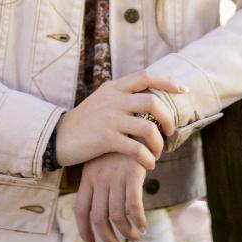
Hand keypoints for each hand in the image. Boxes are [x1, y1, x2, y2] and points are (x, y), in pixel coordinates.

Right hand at [55, 69, 186, 168]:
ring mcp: (110, 118)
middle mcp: (114, 99)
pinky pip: (136, 149)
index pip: (146, 76)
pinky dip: (147, 158)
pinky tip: (147, 164)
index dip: (168, 81)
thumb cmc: (85, 121)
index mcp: (114, 87)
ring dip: (158, 143)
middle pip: (153, 102)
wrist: (58, 137)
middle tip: (169, 132)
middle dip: (167, 118)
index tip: (183, 89)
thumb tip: (148, 94)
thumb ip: (122, 96)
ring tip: (156, 153)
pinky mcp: (106, 139)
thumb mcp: (102, 100)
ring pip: (148, 128)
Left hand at [74, 151, 147, 241]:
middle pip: (98, 218)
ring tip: (134, 239)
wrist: (132, 121)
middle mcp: (99, 178)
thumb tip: (99, 211)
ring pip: (117, 216)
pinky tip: (143, 226)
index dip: (84, 231)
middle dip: (107, 238)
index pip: (81, 210)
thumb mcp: (99, 159)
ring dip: (126, 233)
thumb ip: (97, 181)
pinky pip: (134, 206)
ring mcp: (115, 176)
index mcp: (87, 176)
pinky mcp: (132, 174)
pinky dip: (138, 221)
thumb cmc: (117, 144)